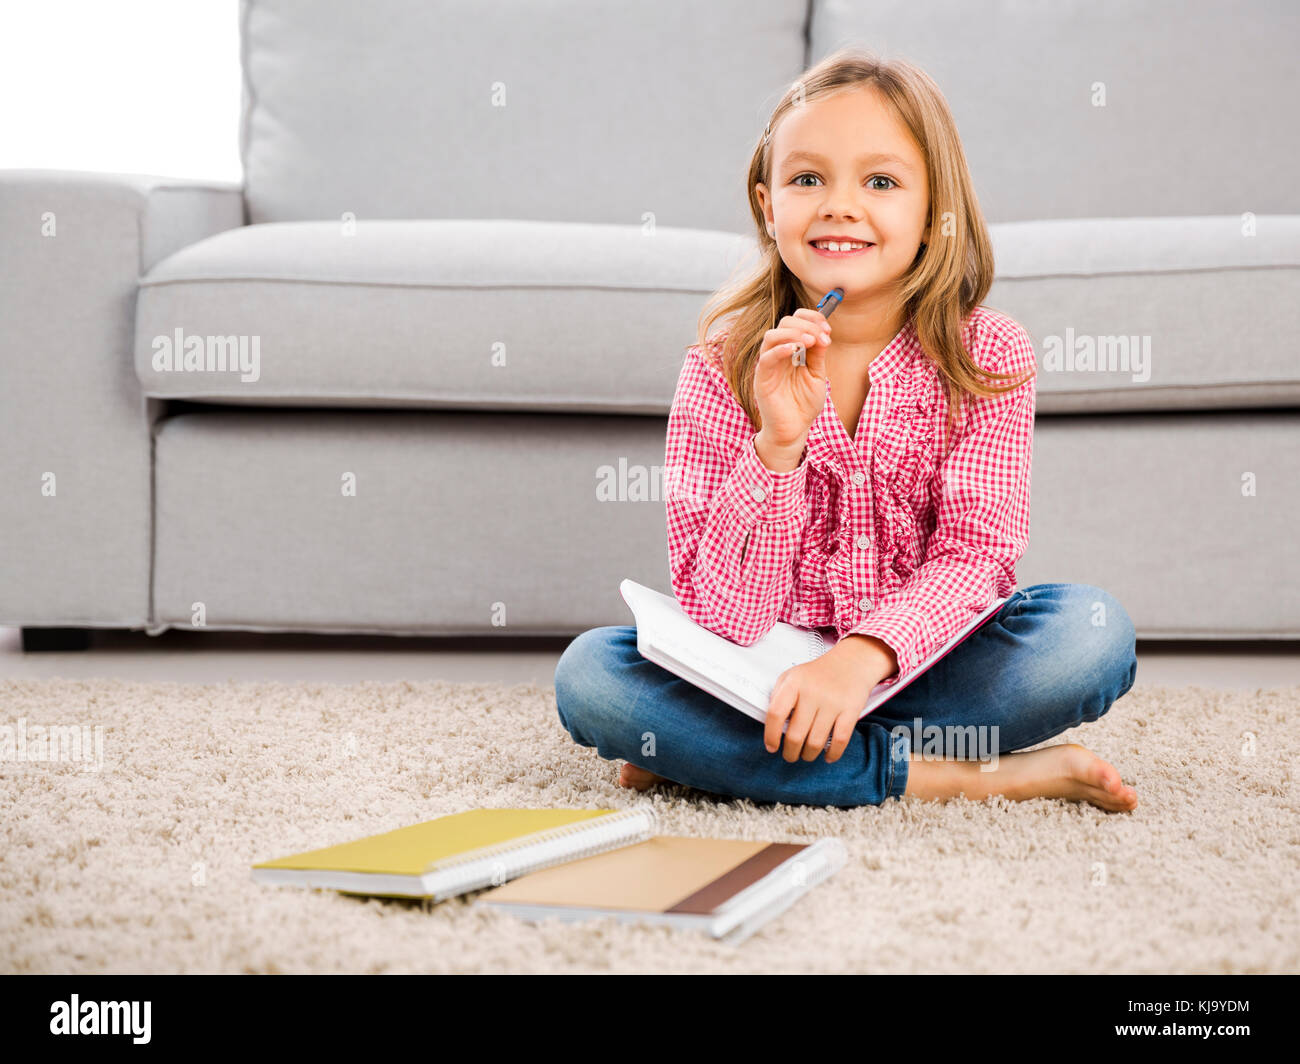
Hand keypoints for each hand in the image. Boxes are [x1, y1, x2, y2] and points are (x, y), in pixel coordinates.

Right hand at [753, 308, 832, 451]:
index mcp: (791, 350)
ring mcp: (768, 365)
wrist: (795, 430)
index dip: (812, 319)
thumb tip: (823, 333)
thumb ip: (817, 354)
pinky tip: (795, 351)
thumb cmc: (804, 404)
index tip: (827, 329)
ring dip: (794, 334)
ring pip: (772, 335)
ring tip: (810, 342)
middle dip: (807, 326)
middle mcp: (778, 354)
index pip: (795, 321)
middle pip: (785, 323)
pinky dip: (780, 349)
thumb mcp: (817, 375)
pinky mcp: (762, 379)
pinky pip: (766, 358)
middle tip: (823, 338)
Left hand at [763, 644, 886, 762]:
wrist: (851, 662)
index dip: (771, 735)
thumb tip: (771, 725)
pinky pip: (840, 741)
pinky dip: (832, 754)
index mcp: (794, 683)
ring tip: (806, 755)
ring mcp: (833, 702)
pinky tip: (827, 756)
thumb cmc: (817, 674)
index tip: (771, 747)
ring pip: (816, 742)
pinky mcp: (851, 710)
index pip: (775, 714)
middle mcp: (812, 693)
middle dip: (790, 752)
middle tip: (790, 755)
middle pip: (795, 735)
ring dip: (808, 755)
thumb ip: (778, 697)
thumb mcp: (791, 676)